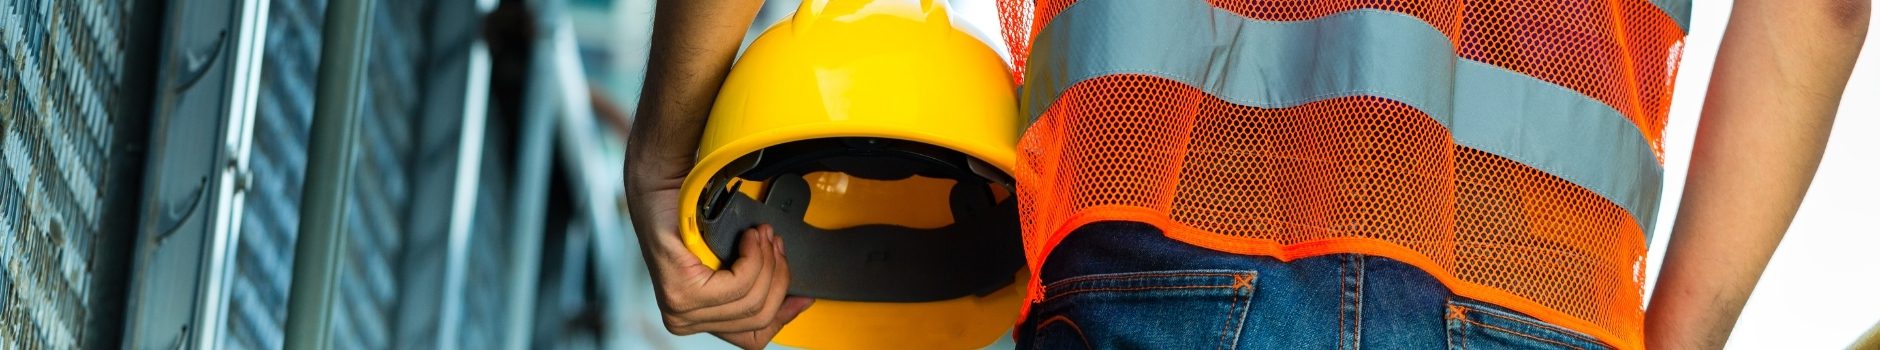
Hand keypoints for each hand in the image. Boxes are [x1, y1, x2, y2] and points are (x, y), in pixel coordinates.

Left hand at [627, 168, 812, 348]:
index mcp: (696, 321)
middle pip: (758, 315)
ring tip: (762, 236)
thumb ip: (752, 288)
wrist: (659, 192)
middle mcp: (684, 320)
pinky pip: (738, 283)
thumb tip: (792, 301)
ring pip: (751, 298)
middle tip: (775, 245)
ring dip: (766, 261)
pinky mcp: (680, 289)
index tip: (802, 296)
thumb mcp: (725, 266)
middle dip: (777, 276)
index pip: (752, 338)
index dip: (783, 316)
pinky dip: (753, 256)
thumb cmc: (687, 223)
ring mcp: (680, 307)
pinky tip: (749, 238)